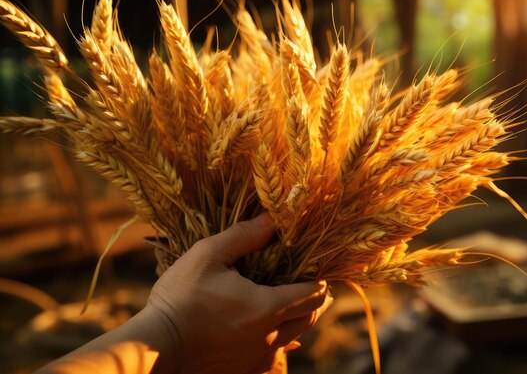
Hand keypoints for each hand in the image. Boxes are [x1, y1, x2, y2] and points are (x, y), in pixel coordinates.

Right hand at [145, 213, 331, 372]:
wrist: (156, 346)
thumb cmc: (180, 298)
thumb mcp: (207, 255)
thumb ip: (242, 236)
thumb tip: (270, 220)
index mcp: (267, 307)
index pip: (314, 294)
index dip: (320, 279)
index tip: (315, 266)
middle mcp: (270, 337)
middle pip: (310, 317)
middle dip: (314, 299)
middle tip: (307, 282)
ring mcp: (258, 358)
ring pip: (294, 336)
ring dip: (296, 318)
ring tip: (288, 301)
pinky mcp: (245, 370)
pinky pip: (274, 354)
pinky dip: (278, 337)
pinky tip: (264, 326)